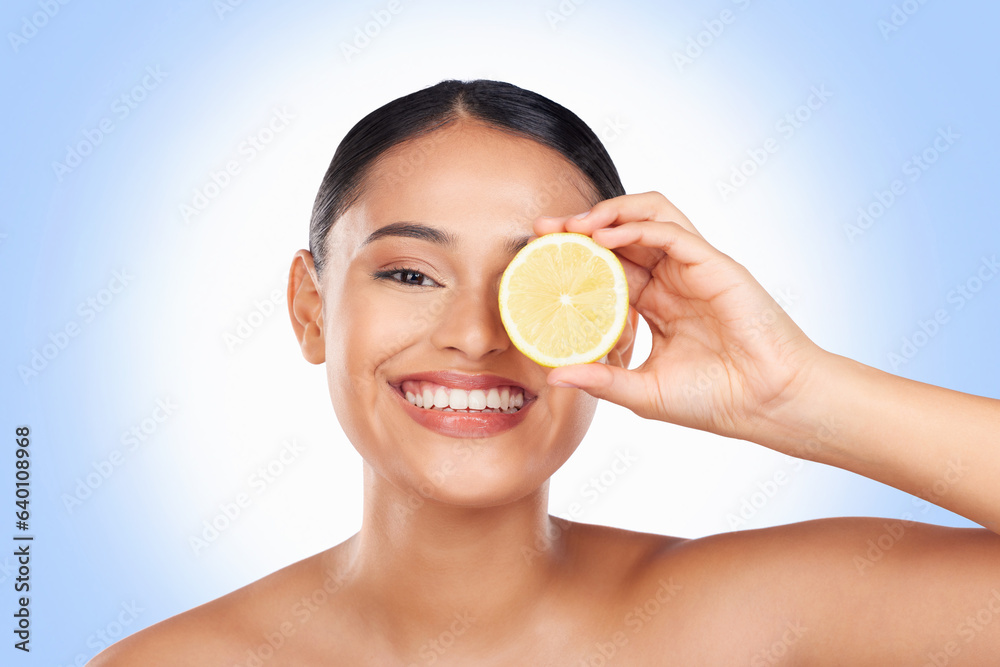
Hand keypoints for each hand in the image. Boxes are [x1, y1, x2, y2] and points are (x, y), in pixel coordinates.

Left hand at [536, 192, 825, 440]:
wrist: (766, 404)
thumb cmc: (715, 400)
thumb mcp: (643, 391)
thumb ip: (601, 379)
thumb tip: (553, 377)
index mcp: (657, 304)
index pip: (609, 267)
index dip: (575, 256)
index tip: (539, 256)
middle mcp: (673, 280)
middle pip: (622, 235)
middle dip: (581, 226)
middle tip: (545, 230)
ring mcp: (693, 269)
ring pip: (649, 218)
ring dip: (610, 213)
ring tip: (575, 225)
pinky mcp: (713, 264)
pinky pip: (672, 231)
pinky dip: (638, 226)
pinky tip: (607, 237)